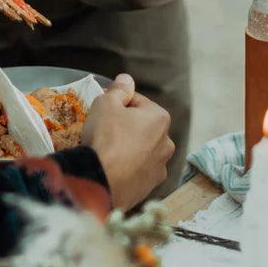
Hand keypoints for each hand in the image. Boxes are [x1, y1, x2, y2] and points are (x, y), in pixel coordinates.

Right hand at [82, 74, 173, 208]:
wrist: (101, 180)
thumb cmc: (105, 136)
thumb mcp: (106, 103)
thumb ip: (119, 89)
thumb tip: (127, 79)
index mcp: (160, 118)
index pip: (136, 101)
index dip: (117, 102)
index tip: (103, 108)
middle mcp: (167, 143)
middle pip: (142, 126)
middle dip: (126, 125)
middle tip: (104, 129)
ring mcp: (160, 167)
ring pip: (142, 149)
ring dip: (129, 147)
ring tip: (107, 150)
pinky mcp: (150, 187)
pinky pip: (138, 169)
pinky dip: (128, 166)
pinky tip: (112, 167)